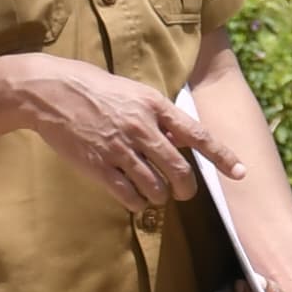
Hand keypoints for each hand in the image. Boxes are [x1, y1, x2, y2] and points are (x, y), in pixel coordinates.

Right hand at [12, 57, 219, 210]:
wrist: (50, 91)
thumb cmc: (96, 90)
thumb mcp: (136, 93)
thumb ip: (161, 116)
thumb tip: (184, 138)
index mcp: (155, 107)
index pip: (199, 136)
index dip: (223, 157)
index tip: (240, 173)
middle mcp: (141, 128)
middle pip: (179, 171)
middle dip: (186, 189)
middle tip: (184, 193)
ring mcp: (119, 148)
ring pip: (155, 187)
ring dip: (160, 197)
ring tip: (155, 195)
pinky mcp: (97, 165)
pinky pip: (128, 194)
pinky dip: (137, 202)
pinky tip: (135, 199)